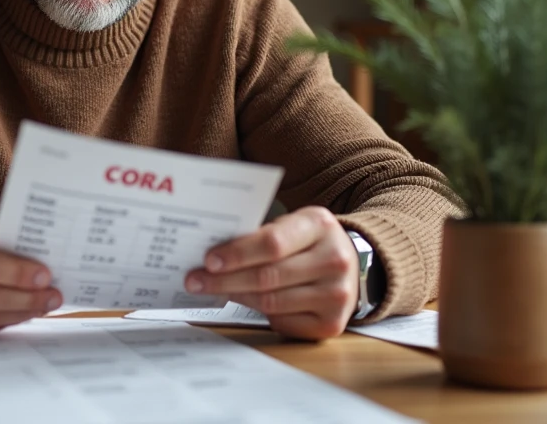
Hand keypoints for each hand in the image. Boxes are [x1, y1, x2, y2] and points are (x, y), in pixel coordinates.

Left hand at [184, 206, 358, 339]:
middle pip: (268, 277)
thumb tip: (212, 253)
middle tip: (196, 281)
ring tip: (212, 289)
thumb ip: (261, 234)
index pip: (272, 243)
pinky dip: (259, 314)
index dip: (237, 254)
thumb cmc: (309, 241)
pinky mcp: (331, 324)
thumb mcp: (293, 224)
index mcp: (320, 226)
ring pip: (271, 302)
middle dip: (225, 280)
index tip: (208, 260)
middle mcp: (334, 260)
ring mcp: (336, 295)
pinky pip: (282, 321)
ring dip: (236, 296)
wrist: (351, 263)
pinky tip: (243, 301)